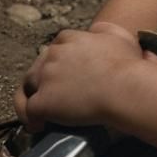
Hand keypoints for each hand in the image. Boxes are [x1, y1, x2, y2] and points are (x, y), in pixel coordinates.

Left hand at [14, 22, 149, 131]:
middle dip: (43, 79)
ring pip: (28, 87)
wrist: (124, 88)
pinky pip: (27, 111)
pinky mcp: (42, 101)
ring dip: (33, 97)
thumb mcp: (120, 35)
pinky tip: (39, 126)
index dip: (58, 60)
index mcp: (70, 39)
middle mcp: (53, 54)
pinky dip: (31, 119)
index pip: (55, 46)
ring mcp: (45, 78)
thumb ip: (104, 29)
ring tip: (41, 112)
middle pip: (38, 66)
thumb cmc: (128, 64)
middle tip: (55, 93)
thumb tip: (95, 30)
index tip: (65, 71)